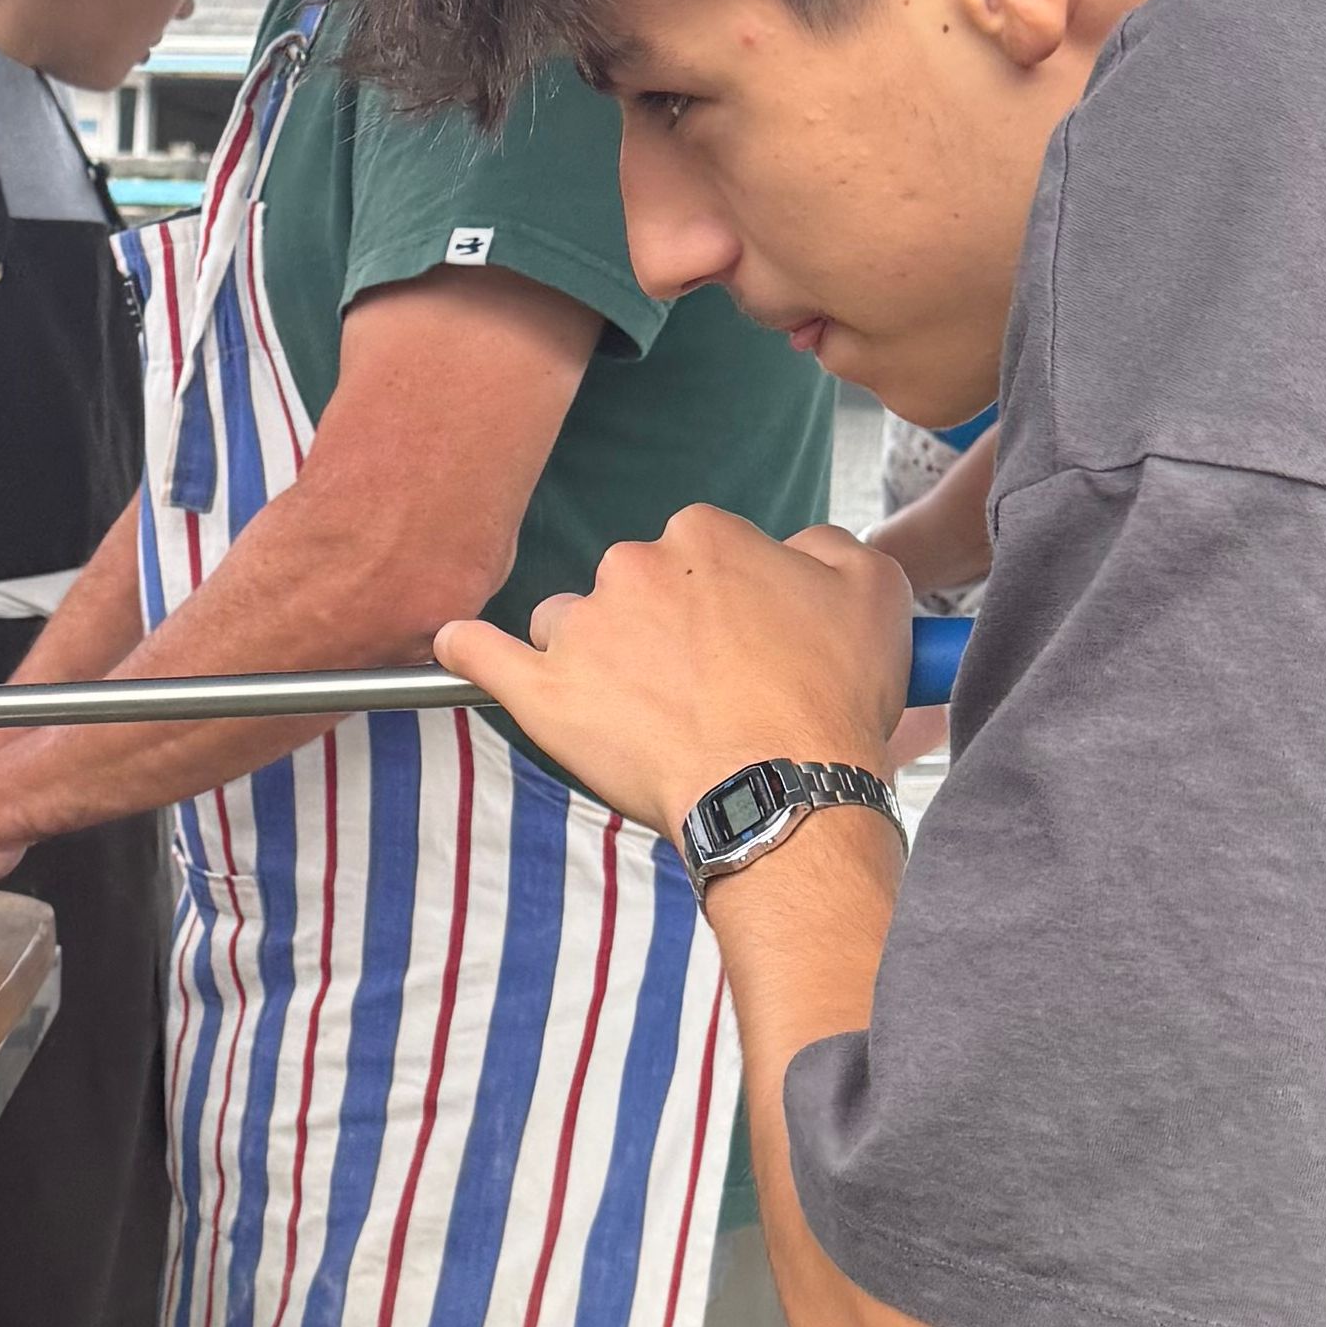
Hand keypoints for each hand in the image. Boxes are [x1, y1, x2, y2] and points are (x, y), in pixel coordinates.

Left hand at [434, 506, 909, 834]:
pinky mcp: (541, 692)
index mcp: (703, 536)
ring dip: (591, 655)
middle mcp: (632, 567)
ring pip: (568, 624)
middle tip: (702, 689)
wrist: (784, 789)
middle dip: (657, 629)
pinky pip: (480, 654)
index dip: (720, 602)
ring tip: (636, 712)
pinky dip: (464, 648)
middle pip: (631, 587)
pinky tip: (452, 644)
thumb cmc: (829, 699)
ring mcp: (581, 630)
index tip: (741, 645)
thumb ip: (827, 546)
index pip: (696, 553)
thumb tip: (798, 546)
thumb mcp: (873, 591)